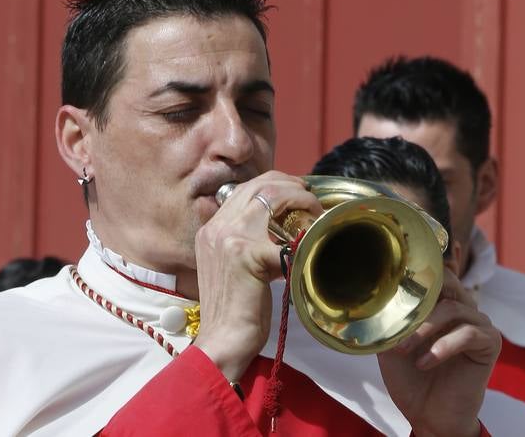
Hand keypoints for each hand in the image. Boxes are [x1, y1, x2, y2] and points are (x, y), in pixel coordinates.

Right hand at [193, 172, 322, 381]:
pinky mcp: (246, 254)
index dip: (274, 183)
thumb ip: (246, 243)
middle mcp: (217, 226)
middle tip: (309, 195)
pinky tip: (311, 244)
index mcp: (211, 228)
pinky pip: (283, 237)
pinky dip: (302, 236)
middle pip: (259, 185)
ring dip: (299, 199)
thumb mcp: (231, 266)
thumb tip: (279, 230)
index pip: (245, 188)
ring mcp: (228, 237)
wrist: (222, 341)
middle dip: (290, 184)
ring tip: (314, 211)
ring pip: (271, 196)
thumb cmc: (233, 309)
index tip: (295, 191)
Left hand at [378, 268, 500, 436]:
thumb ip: (388, 317)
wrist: (428, 415)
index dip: (414, 276)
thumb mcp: (391, 342)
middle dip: (419, 299)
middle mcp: (461, 306)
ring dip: (424, 328)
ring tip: (404, 350)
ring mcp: (478, 322)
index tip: (391, 283)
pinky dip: (443, 346)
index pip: (432, 273)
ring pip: (452, 308)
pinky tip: (425, 362)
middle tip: (400, 316)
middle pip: (446, 281)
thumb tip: (372, 297)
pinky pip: (468, 334)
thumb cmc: (409, 376)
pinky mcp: (490, 342)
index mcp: (440, 302)